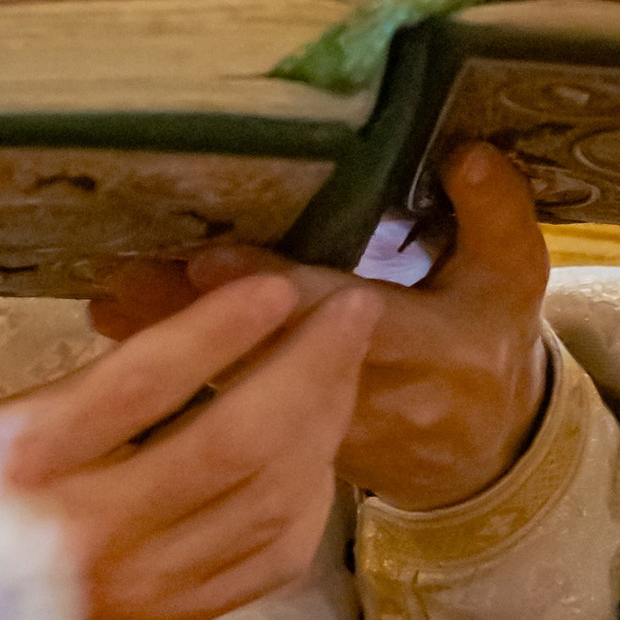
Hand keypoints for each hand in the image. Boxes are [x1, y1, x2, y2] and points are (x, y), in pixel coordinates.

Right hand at [0, 259, 380, 619]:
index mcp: (19, 466)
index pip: (141, 390)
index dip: (217, 333)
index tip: (272, 285)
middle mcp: (89, 531)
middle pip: (233, 445)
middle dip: (308, 368)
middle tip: (352, 307)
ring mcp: (136, 587)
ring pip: (265, 506)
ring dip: (321, 428)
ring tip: (344, 363)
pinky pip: (264, 567)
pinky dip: (307, 506)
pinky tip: (317, 453)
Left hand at [91, 141, 549, 515]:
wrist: (492, 453)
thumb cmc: (488, 341)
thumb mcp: (513, 276)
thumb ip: (494, 213)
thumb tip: (464, 152)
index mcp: (431, 349)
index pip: (344, 321)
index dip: (278, 293)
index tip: (207, 262)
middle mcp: (372, 403)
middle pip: (270, 365)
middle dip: (194, 326)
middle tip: (123, 280)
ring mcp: (329, 445)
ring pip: (237, 400)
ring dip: (172, 355)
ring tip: (106, 303)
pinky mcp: (295, 467)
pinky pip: (230, 424)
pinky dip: (178, 386)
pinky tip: (125, 345)